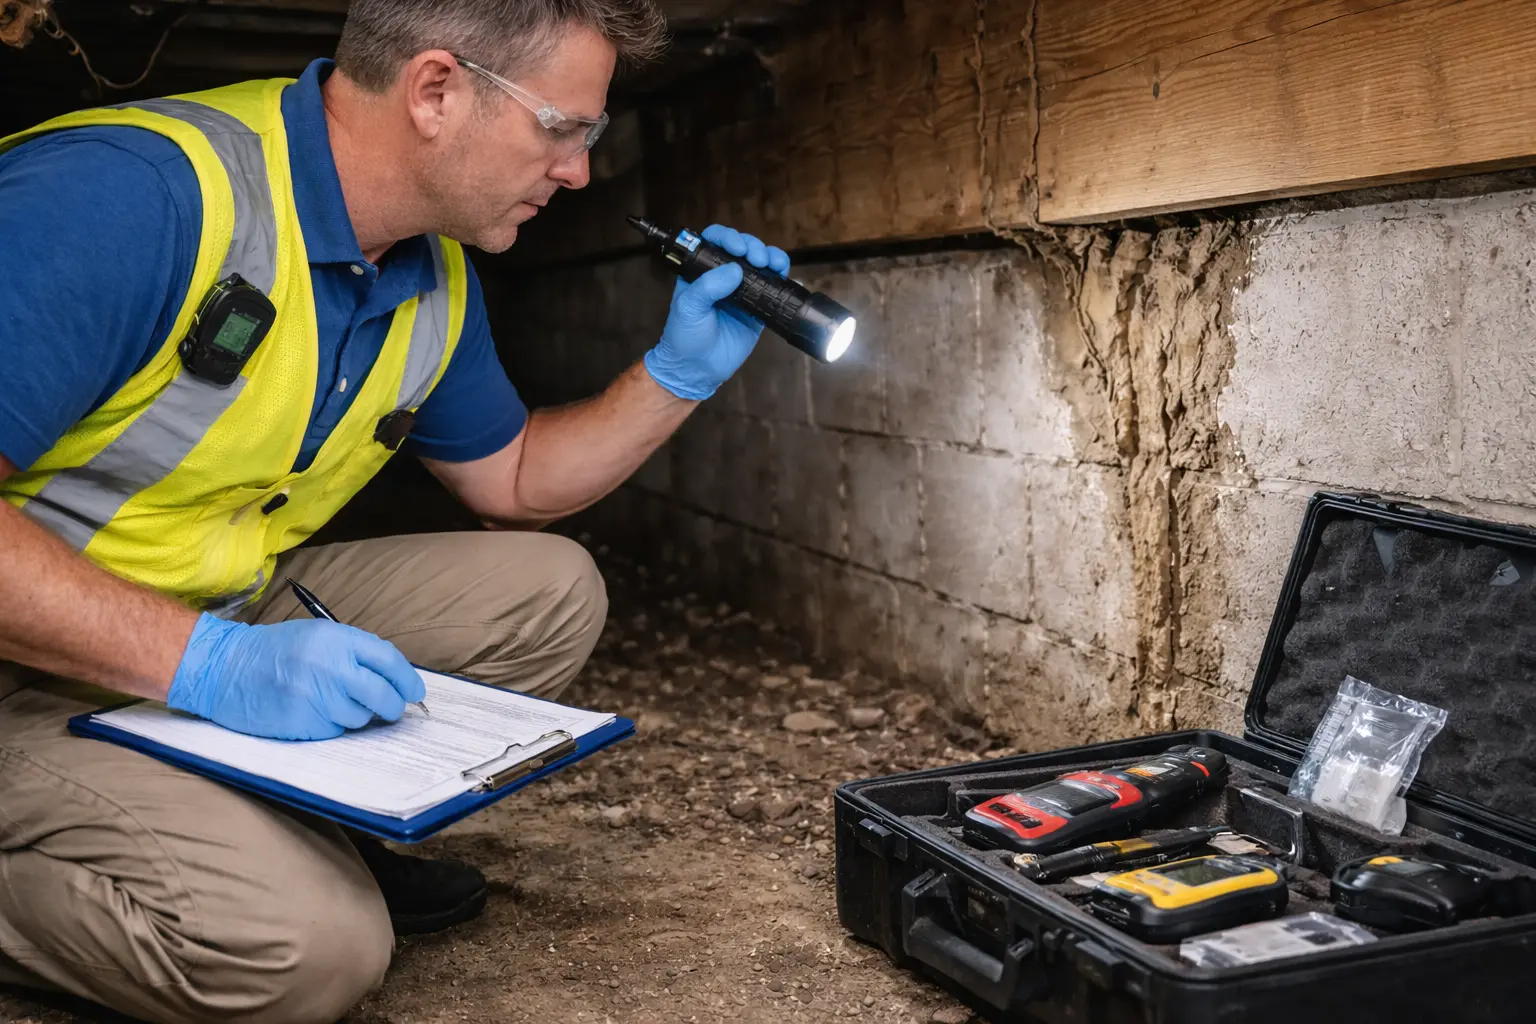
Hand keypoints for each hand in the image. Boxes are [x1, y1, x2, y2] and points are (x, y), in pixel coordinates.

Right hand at [167, 613, 426, 740]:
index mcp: (337, 639)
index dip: (408, 679)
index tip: (415, 692)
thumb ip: (354, 653)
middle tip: (391, 709)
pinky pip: (334, 731)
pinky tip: (311, 711)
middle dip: (392, 705)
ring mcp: (316, 697)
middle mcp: (331, 667)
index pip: (389, 661)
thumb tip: (394, 679)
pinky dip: (331, 725)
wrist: (223, 668)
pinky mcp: (303, 722)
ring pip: (360, 717)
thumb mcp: (317, 636)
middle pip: (383, 695)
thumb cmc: (274, 651)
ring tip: (331, 701)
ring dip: (356, 715)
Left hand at [644, 224, 791, 400]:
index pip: (714, 243)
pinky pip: (772, 288)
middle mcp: (722, 277)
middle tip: (756, 259)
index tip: (737, 248)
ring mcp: (742, 292)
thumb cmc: (685, 337)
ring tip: (773, 264)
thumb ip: (708, 287)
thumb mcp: (688, 308)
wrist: (697, 370)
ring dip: (770, 257)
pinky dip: (781, 277)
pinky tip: (785, 274)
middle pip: (742, 249)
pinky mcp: (757, 308)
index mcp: (701, 272)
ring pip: (760, 264)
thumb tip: (734, 269)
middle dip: (753, 247)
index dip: (727, 238)